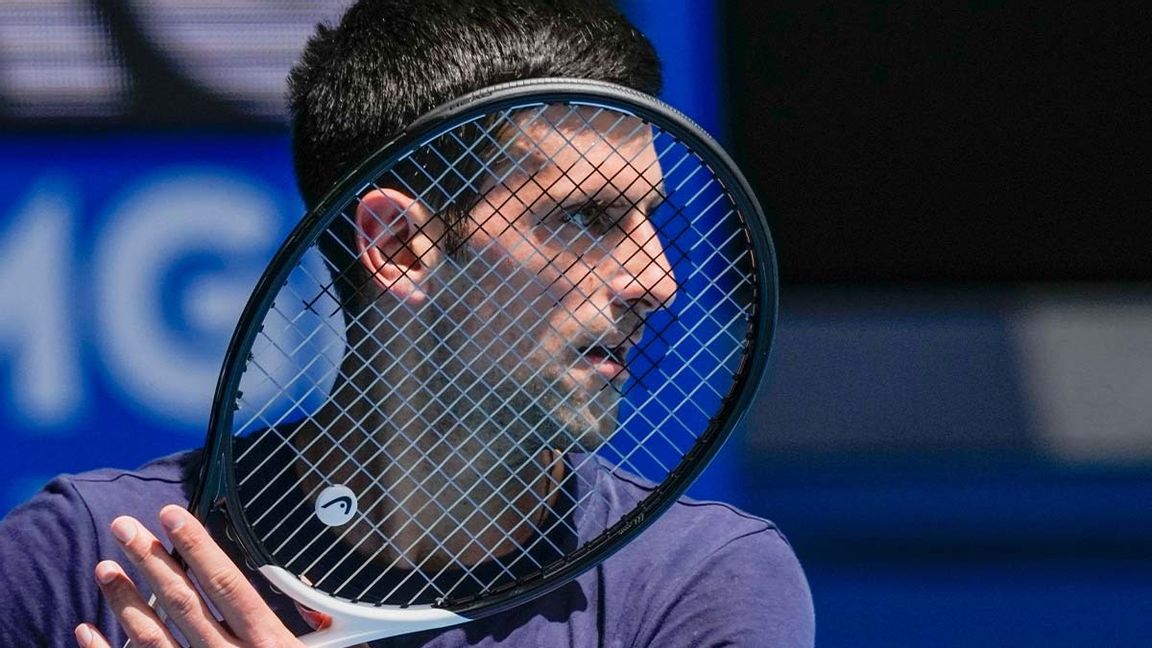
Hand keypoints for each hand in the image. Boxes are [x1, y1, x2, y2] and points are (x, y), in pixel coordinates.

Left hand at [73, 504, 346, 647]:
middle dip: (151, 563)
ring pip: (155, 639)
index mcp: (271, 647)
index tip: (173, 518)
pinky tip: (87, 632)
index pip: (227, 586)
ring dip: (125, 603)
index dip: (199, 549)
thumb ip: (323, 628)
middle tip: (124, 528)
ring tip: (104, 569)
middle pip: (183, 605)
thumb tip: (319, 597)